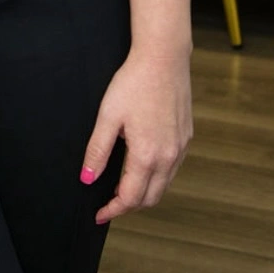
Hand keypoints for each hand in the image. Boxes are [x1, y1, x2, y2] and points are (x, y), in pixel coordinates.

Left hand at [81, 45, 191, 224]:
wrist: (164, 58)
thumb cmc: (134, 82)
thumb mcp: (108, 116)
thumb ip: (97, 151)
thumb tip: (87, 178)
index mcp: (147, 155)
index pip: (130, 198)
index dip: (112, 210)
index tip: (99, 215)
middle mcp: (168, 157)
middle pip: (150, 199)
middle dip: (128, 206)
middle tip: (108, 203)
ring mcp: (180, 148)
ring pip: (164, 186)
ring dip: (144, 193)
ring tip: (122, 186)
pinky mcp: (186, 138)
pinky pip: (173, 169)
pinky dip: (157, 178)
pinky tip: (142, 166)